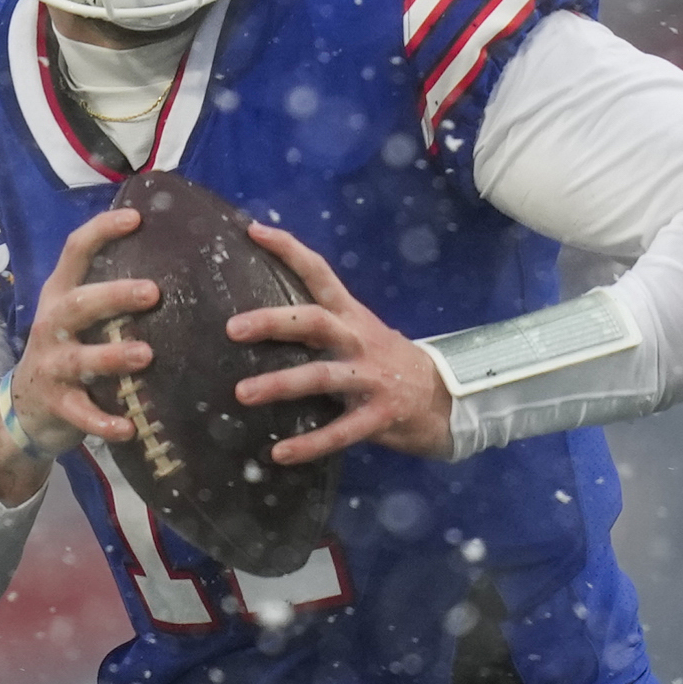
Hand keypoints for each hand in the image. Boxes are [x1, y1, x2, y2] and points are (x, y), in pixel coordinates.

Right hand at [0, 208, 155, 503]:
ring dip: (113, 356)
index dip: (102, 231)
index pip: (75, 251)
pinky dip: (104, 422)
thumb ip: (109, 293)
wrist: (26, 407)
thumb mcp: (79, 318)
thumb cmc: (69, 351)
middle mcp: (51, 324)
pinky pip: (82, 414)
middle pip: (78, 304)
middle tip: (153, 292)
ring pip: (81, 359)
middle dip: (113, 296)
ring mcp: (52, 365)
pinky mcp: (57, 404)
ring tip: (145, 355)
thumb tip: (171, 262)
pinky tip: (128, 426)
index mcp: (60, 295)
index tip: (136, 217)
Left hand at [227, 223, 453, 464]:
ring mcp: (371, 378)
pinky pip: (340, 432)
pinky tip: (279, 454)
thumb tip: (268, 322)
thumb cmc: (391, 366)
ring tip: (242, 394)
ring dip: (280, 384)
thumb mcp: (363, 336)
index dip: (289, 249)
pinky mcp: (380, 416)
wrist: (449, 400)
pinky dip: (309, 445)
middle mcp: (359, 341)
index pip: (320, 273)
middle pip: (314, 322)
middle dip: (273, 322)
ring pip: (321, 377)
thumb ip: (325, 328)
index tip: (253, 230)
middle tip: (233, 329)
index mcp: (353, 317)